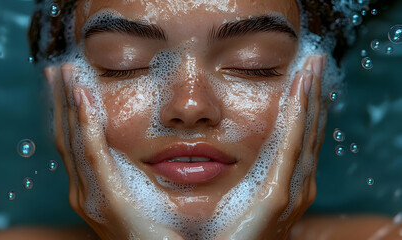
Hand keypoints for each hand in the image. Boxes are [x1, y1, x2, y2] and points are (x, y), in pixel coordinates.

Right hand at [45, 64, 184, 239]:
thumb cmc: (156, 231)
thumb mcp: (137, 197)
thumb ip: (129, 173)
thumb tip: (139, 148)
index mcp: (89, 189)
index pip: (73, 144)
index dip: (67, 113)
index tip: (68, 85)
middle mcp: (82, 192)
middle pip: (66, 137)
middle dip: (60, 101)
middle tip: (58, 70)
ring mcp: (89, 197)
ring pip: (73, 140)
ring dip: (69, 104)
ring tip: (66, 74)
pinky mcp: (106, 198)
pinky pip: (93, 154)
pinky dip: (86, 124)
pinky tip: (84, 100)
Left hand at [220, 55, 325, 239]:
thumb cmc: (218, 237)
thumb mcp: (234, 197)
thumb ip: (234, 171)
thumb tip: (211, 141)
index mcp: (282, 184)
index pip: (297, 137)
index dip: (303, 107)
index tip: (303, 78)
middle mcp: (293, 186)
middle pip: (308, 131)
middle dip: (313, 95)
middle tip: (314, 62)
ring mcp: (290, 191)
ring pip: (305, 133)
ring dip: (310, 98)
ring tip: (312, 67)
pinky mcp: (277, 195)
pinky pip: (291, 146)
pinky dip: (298, 116)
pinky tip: (300, 90)